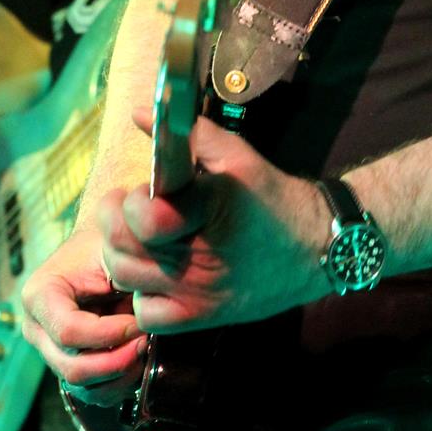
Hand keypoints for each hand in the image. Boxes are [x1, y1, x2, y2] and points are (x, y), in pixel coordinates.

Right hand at [21, 226, 149, 404]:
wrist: (100, 249)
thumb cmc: (105, 247)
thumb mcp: (113, 254)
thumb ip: (122, 282)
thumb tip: (143, 319)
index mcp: (39, 297)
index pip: (70, 332)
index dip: (111, 334)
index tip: (140, 321)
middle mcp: (36, 329)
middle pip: (73, 368)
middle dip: (118, 361)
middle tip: (146, 340)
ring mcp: (50, 351)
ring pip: (83, 387)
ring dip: (121, 376)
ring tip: (143, 348)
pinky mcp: (68, 365)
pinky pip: (93, 393)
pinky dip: (120, 384)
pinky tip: (137, 359)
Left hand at [102, 109, 325, 333]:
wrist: (316, 247)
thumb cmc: (272, 198)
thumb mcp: (236, 155)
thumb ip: (185, 134)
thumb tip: (140, 113)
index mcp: (209, 210)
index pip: (143, 218)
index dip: (130, 202)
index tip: (143, 192)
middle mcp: (200, 257)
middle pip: (122, 248)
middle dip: (115, 222)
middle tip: (131, 210)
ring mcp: (198, 292)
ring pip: (126, 278)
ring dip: (124, 254)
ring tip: (143, 239)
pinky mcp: (201, 317)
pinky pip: (145, 314)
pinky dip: (142, 295)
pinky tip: (158, 276)